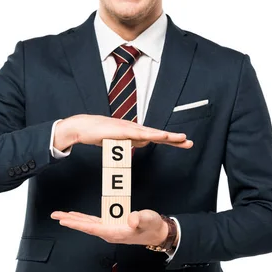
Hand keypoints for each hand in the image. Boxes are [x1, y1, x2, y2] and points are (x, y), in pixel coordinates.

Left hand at [50, 209, 167, 246]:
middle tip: (54, 215)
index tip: (63, 220)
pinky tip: (76, 216)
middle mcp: (108, 232)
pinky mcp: (111, 226)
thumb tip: (131, 218)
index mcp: (114, 232)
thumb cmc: (152, 226)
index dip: (76, 224)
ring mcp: (109, 229)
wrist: (158, 232)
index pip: (91, 228)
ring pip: (87, 224)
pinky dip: (83, 218)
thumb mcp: (148, 219)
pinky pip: (93, 222)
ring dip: (74, 219)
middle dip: (69, 221)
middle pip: (85, 226)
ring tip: (61, 215)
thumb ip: (139, 218)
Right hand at [53, 114, 192, 151]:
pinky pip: (140, 134)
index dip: (170, 139)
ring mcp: (129, 128)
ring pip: (152, 133)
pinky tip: (162, 135)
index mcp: (134, 132)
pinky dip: (152, 134)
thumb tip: (143, 144)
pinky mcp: (123, 130)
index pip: (156, 136)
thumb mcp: (118, 142)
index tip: (183, 143)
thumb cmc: (98, 134)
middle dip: (174, 139)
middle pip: (158, 134)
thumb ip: (131, 143)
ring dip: (167, 136)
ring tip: (182, 139)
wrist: (82, 127)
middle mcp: (134, 128)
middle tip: (189, 143)